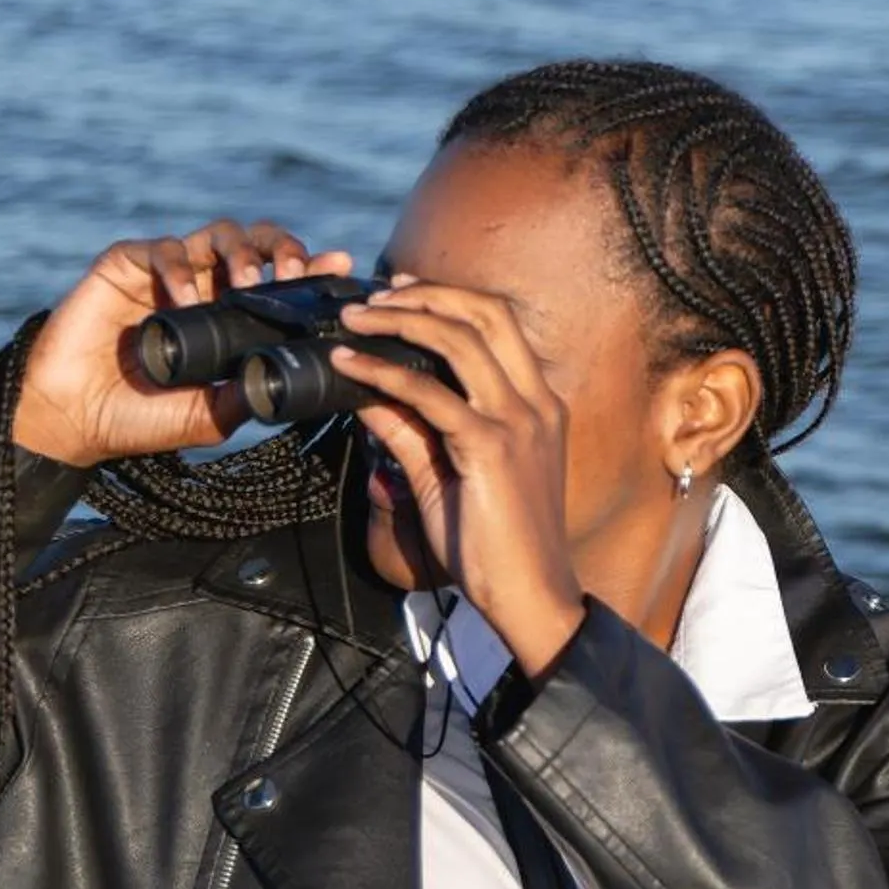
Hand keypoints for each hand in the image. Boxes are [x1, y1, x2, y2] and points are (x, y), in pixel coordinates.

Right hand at [14, 221, 352, 469]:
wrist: (74, 420)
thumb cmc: (141, 419)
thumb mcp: (211, 415)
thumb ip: (248, 392)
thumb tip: (295, 375)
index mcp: (232, 315)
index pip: (280, 280)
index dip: (311, 269)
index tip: (339, 267)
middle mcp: (207, 286)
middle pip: (259, 242)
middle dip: (282, 249)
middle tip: (290, 274)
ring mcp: (167, 273)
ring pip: (220, 234)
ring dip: (241, 252)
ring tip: (243, 284)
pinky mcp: (125, 265)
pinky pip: (162, 248)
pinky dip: (180, 266)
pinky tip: (188, 297)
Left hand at [333, 284, 588, 675]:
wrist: (529, 596)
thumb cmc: (496, 546)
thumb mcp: (448, 477)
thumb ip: (413, 432)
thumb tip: (368, 397)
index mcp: (539, 405)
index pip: (500, 324)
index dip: (450, 298)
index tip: (403, 292)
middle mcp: (535, 403)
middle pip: (487, 313)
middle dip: (428, 294)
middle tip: (375, 296)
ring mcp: (517, 422)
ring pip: (460, 340)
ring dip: (400, 321)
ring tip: (354, 321)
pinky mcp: (489, 448)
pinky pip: (429, 394)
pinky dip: (383, 373)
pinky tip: (348, 368)